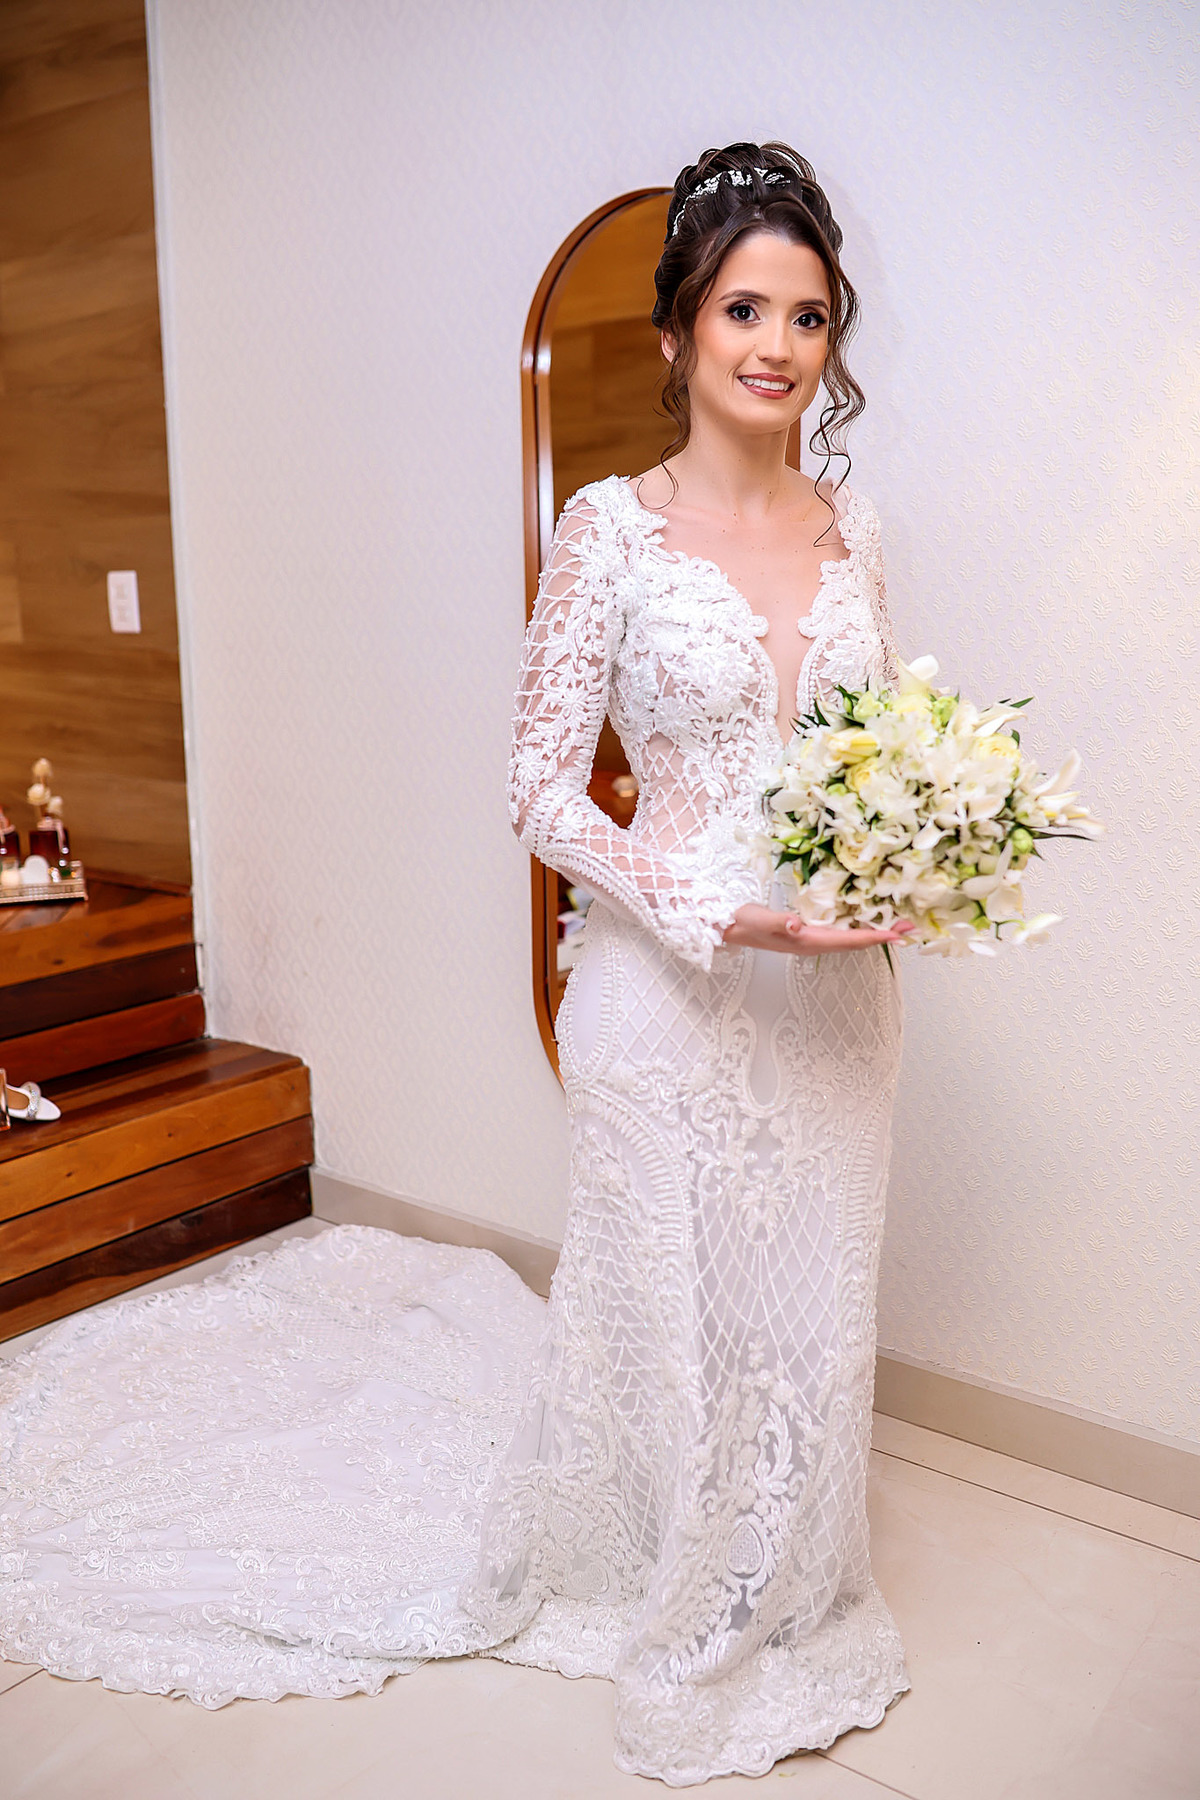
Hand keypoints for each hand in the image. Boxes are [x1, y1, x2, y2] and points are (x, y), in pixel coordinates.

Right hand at [721, 904, 914, 955]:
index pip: (847, 941)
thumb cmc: (743, 923)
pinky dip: (860, 928)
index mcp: (807, 941)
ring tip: (898, 927)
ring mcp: (812, 941)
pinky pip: (841, 933)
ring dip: (875, 933)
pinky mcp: (808, 933)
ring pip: (851, 939)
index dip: (873, 938)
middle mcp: (814, 944)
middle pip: (856, 943)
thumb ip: (778, 922)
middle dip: (883, 936)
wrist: (728, 929)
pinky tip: (867, 921)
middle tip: (910, 930)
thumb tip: (797, 925)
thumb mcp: (758, 919)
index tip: (896, 935)